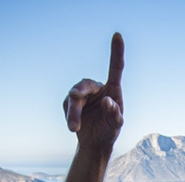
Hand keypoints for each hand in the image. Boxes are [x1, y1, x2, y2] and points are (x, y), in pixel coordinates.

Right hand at [62, 33, 124, 151]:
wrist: (95, 143)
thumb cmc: (109, 131)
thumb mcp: (116, 125)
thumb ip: (115, 114)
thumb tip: (108, 101)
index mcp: (113, 90)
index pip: (115, 68)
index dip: (116, 52)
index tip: (117, 35)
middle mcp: (97, 88)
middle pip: (87, 85)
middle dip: (79, 91)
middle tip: (73, 96)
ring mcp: (83, 94)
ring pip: (74, 97)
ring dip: (73, 112)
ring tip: (74, 128)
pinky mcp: (71, 102)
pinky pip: (67, 106)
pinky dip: (69, 116)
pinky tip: (74, 127)